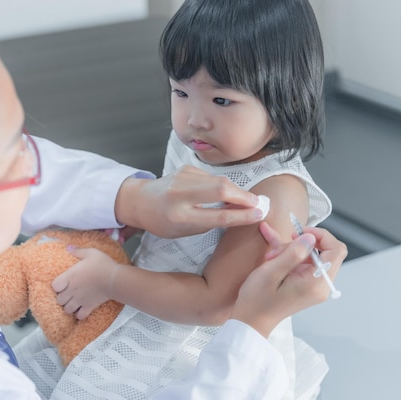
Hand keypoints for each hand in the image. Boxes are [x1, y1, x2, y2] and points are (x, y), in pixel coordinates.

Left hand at [52, 247, 119, 319]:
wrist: (114, 279)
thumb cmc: (103, 264)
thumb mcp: (91, 253)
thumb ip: (78, 251)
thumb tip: (68, 247)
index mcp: (70, 276)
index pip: (54, 286)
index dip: (57, 285)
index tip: (63, 283)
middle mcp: (73, 290)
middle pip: (59, 300)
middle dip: (62, 297)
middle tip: (69, 293)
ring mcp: (80, 300)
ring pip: (67, 309)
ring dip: (69, 306)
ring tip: (74, 302)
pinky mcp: (89, 307)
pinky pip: (80, 316)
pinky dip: (79, 314)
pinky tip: (82, 308)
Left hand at [115, 165, 262, 238]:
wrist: (142, 201)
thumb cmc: (164, 221)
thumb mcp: (185, 230)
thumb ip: (212, 221)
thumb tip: (244, 211)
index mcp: (179, 217)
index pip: (217, 216)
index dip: (242, 215)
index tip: (258, 214)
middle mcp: (179, 195)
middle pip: (221, 190)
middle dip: (244, 196)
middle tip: (259, 203)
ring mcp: (182, 178)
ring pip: (219, 180)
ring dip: (237, 190)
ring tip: (247, 200)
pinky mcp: (186, 168)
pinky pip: (212, 177)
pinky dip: (222, 185)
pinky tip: (225, 192)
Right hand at [230, 222, 346, 337]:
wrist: (251, 320)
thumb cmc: (258, 300)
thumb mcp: (271, 273)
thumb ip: (293, 253)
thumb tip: (310, 238)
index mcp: (316, 283)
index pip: (336, 250)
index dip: (321, 236)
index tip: (301, 233)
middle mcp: (319, 285)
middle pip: (323, 251)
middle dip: (300, 244)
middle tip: (278, 248)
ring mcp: (313, 286)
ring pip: (310, 255)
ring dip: (290, 250)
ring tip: (271, 256)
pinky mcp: (305, 285)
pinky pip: (302, 263)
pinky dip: (288, 255)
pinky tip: (272, 248)